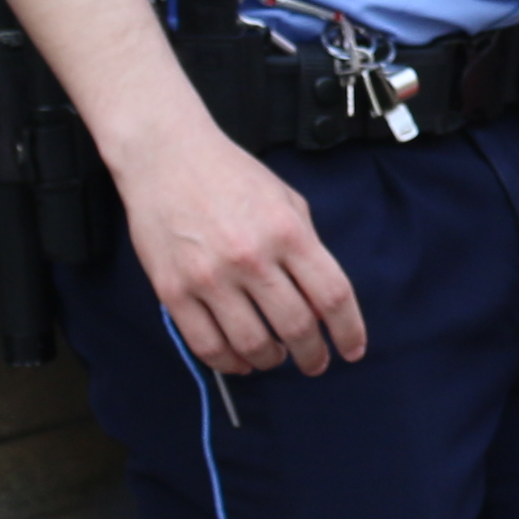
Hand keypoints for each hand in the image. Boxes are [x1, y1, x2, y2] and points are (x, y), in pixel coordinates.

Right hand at [114, 111, 365, 374]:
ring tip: (275, 357)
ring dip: (271, 360)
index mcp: (287, 231)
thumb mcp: (286, 199)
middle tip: (314, 363)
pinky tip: (240, 360)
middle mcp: (251, 257)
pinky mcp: (173, 291)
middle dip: (313, 355)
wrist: (165, 156)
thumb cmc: (230, 175)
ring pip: (252, 344)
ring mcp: (210, 277)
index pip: (332, 296)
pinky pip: (206, 345)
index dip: (349, 331)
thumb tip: (321, 302)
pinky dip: (229, 363)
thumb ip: (307, 247)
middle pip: (296, 327)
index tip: (353, 350)